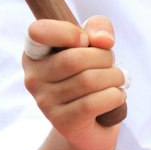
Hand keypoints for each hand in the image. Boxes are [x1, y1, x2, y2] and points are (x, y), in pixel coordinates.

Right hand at [22, 16, 125, 149]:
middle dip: (104, 58)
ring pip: (88, 81)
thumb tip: (103, 40)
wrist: (93, 123)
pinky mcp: (63, 123)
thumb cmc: (92, 73)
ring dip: (114, 77)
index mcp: (35, 53)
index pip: (38, 31)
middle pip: (74, 59)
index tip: (85, 40)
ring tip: (117, 80)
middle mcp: (33, 78)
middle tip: (111, 65)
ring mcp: (45, 103)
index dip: (68, 32)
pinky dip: (115, 96)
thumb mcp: (95, 43)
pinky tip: (117, 95)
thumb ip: (98, 27)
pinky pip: (93, 103)